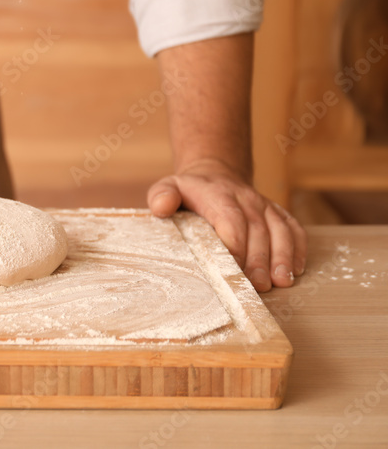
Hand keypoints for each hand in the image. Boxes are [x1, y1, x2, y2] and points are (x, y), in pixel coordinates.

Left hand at [146, 159, 307, 291]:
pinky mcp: (278, 213)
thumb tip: (161, 207)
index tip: (233, 268)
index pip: (230, 219)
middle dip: (260, 259)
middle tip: (259, 286)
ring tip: (282, 282)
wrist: (215, 174)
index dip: (234, 244)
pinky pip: (294, 228)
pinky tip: (296, 269)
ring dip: (283, 257)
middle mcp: (246, 198)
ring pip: (280, 230)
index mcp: (217, 194)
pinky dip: (298, 248)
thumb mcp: (168, 187)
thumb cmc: (189, 191)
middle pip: (258, 230)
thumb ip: (162, 196)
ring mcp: (265, 206)